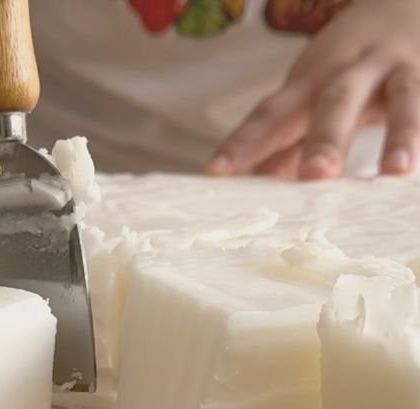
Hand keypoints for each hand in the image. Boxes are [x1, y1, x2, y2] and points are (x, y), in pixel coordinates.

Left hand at [207, 0, 419, 178]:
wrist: (408, 1)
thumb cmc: (348, 67)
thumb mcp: (311, 97)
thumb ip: (286, 142)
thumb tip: (256, 183)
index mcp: (309, 80)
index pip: (270, 113)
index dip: (242, 142)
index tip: (215, 173)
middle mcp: (351, 69)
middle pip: (334, 101)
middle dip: (324, 137)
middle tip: (314, 176)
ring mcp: (400, 68)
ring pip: (402, 96)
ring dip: (399, 132)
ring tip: (394, 170)